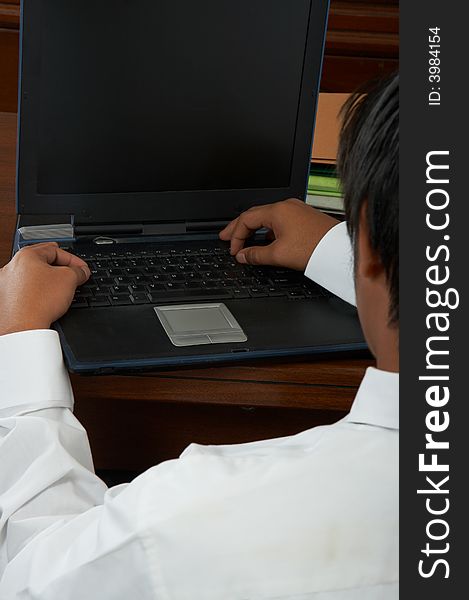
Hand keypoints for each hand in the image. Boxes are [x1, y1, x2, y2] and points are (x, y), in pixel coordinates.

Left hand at [0, 242, 90, 335]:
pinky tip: (46, 299)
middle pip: (42, 261)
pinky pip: (26, 290)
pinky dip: (37, 292)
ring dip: (48, 280)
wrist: (23, 327)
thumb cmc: (39, 302)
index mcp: (26, 255)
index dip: (73, 260)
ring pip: (33, 276)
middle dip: (60, 268)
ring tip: (60, 289)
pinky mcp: (6, 298)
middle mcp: (12, 266)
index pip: (55, 250)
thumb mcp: (69, 280)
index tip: (82, 269)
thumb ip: (78, 271)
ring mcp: (6, 283)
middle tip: (73, 275)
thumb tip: (82, 272)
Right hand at [219, 198, 339, 270]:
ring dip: (254, 229)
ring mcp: (296, 210)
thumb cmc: (314, 248)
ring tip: (244, 240)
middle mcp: (286, 206)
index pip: (247, 219)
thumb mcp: (279, 255)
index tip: (233, 249)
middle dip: (239, 227)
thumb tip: (243, 256)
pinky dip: (268, 230)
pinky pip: (279, 221)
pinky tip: (267, 240)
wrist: (339, 250)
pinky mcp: (304, 218)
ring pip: (267, 217)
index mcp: (277, 210)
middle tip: (226, 237)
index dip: (236, 235)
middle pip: (255, 215)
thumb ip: (256, 255)